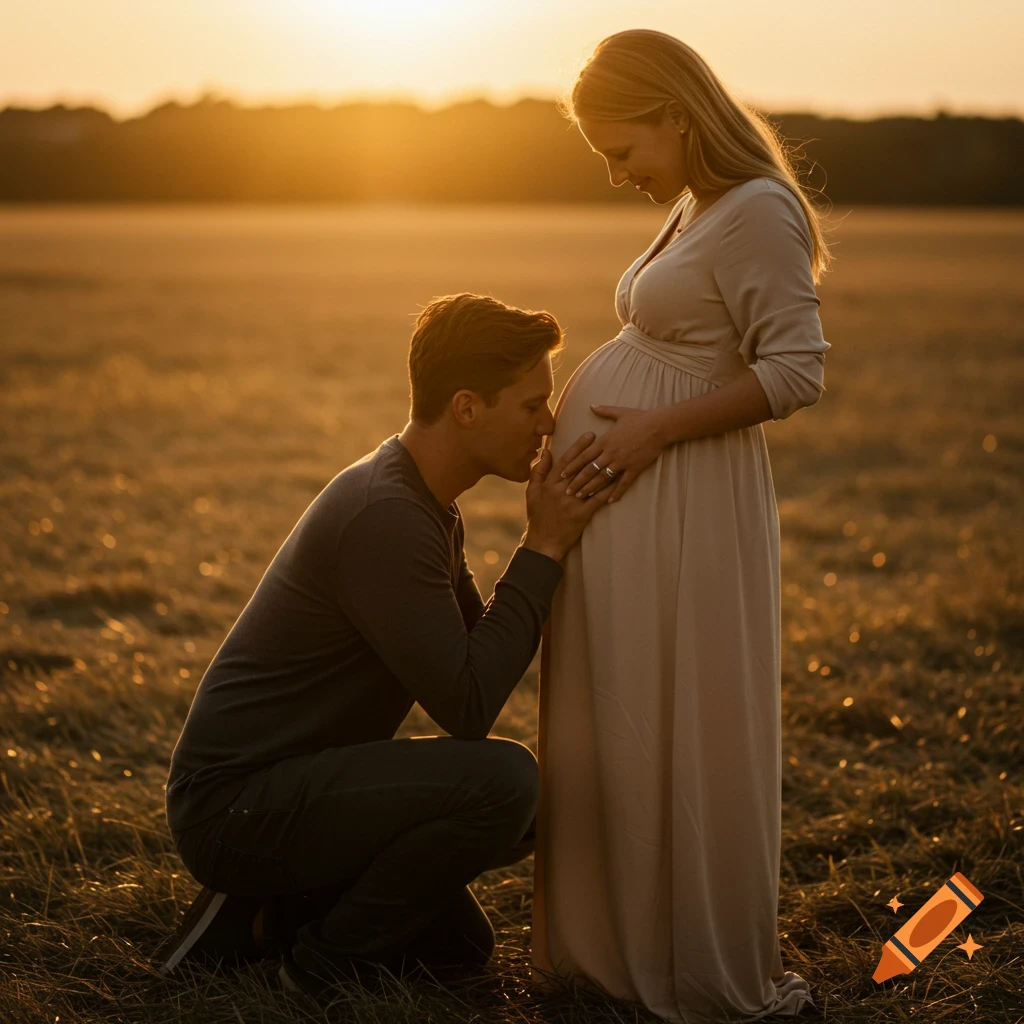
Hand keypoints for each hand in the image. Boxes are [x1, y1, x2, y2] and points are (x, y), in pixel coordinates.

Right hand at [521, 431, 613, 561]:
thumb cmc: (538, 517)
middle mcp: (561, 491)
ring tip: (617, 456)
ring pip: (591, 482)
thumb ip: (539, 471)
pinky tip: (619, 481)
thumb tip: (546, 451)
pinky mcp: (582, 514)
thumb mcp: (532, 492)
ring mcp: (572, 503)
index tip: (589, 436)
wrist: (543, 542)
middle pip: (581, 468)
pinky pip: (597, 499)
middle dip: (594, 452)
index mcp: (550, 484)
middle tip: (607, 439)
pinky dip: (608, 490)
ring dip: (605, 468)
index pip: (566, 462)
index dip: (578, 447)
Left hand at [561, 405, 666, 501]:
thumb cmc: (640, 418)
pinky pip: (624, 483)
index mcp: (605, 441)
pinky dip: (617, 493)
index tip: (562, 474)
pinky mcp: (635, 468)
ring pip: (603, 478)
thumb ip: (604, 410)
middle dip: (578, 481)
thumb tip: (591, 405)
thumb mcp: (620, 412)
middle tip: (568, 491)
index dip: (572, 466)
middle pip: (590, 470)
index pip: (584, 456)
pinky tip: (610, 501)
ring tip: (582, 497)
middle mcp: (611, 453)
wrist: (660, 426)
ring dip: (591, 488)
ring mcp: (623, 461)